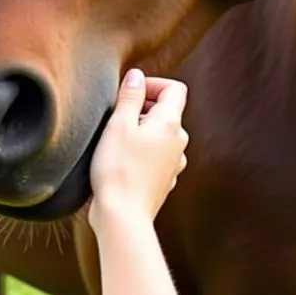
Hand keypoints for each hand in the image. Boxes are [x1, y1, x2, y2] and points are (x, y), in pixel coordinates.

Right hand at [88, 69, 188, 233]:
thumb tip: (136, 76)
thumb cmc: (118, 169)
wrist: (123, 218)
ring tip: (117, 141)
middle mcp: (178, 141)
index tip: (129, 94)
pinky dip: (142, 152)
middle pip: (167, 111)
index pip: (175, 88)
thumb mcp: (118, 124)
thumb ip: (129, 96)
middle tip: (117, 117)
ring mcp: (174, 163)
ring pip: (160, 135)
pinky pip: (156, 156)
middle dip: (142, 107)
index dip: (152, 84)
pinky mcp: (164, 181)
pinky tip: (122, 162)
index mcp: (171, 123)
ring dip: (141, 131)